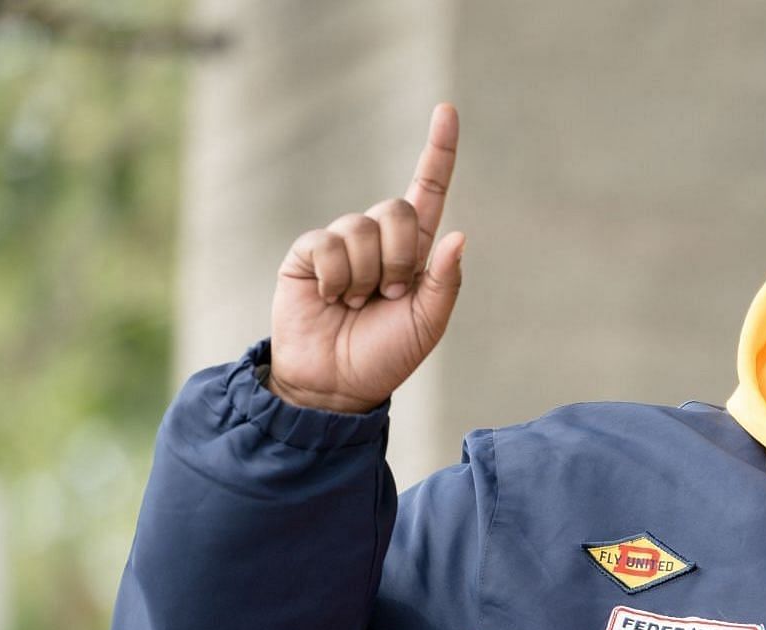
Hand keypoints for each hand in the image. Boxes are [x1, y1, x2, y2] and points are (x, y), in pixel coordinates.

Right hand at [268, 104, 466, 413]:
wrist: (336, 383)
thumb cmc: (386, 354)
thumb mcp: (428, 323)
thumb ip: (445, 281)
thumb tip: (458, 235)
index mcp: (416, 250)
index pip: (428, 190)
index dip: (438, 151)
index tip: (446, 110)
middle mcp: (379, 239)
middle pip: (396, 209)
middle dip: (398, 259)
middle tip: (388, 296)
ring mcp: (341, 243)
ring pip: (361, 229)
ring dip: (365, 275)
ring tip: (354, 303)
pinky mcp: (307, 253)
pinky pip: (327, 245)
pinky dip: (334, 278)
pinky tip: (328, 298)